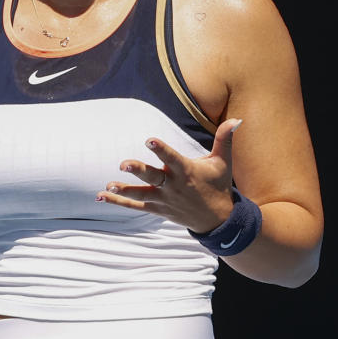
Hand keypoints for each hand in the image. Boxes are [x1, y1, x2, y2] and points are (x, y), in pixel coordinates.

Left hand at [97, 118, 241, 232]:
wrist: (218, 219)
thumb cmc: (219, 185)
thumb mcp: (223, 162)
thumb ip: (225, 139)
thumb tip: (236, 118)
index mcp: (187, 171)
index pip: (172, 158)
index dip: (160, 149)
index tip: (149, 139)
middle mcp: (173, 186)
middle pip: (154, 178)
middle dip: (139, 171)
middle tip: (123, 164)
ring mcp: (164, 200)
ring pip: (142, 194)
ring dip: (124, 191)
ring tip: (108, 186)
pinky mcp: (158, 209)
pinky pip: (135, 206)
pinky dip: (119, 202)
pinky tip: (101, 196)